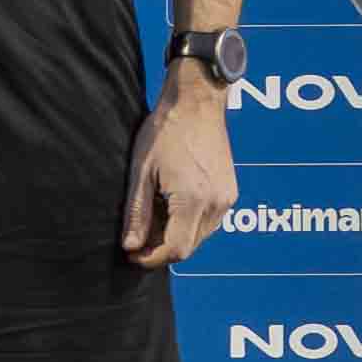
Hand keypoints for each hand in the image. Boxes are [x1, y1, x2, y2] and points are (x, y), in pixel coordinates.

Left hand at [122, 81, 231, 267]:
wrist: (197, 102)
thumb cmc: (166, 130)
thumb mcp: (142, 172)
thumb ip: (137, 213)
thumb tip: (131, 246)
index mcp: (193, 200)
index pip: (176, 250)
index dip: (152, 259)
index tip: (132, 255)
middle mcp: (216, 203)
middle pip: (189, 247)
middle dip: (161, 248)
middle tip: (137, 237)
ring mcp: (226, 198)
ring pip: (200, 236)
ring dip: (176, 235)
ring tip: (153, 215)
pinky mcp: (230, 191)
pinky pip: (209, 221)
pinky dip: (189, 222)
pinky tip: (171, 205)